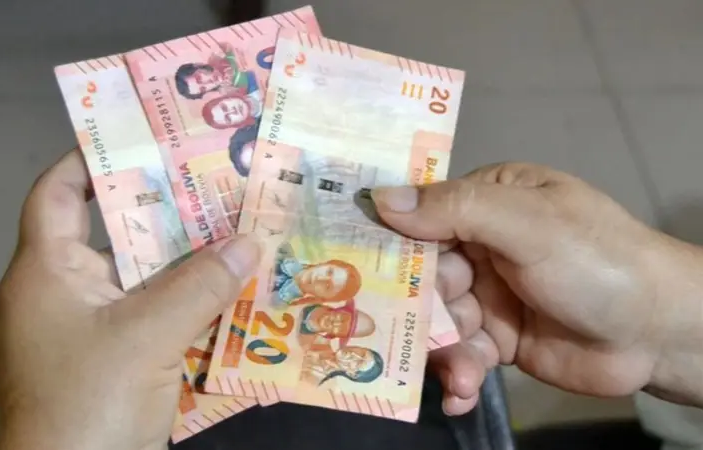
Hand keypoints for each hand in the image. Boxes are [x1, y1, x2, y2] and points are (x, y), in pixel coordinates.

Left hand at [0, 149, 260, 449]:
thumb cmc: (89, 403)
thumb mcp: (146, 338)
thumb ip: (200, 287)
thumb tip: (250, 243)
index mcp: (48, 272)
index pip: (58, 194)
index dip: (93, 159)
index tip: (146, 138)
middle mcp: (68, 293)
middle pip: (119, 233)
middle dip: (171, 211)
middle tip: (222, 183)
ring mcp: (95, 330)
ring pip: (147, 279)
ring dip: (193, 263)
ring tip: (244, 232)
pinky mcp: (120, 361)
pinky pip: (159, 317)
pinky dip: (194, 305)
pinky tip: (240, 295)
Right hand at [372, 163, 702, 414]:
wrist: (658, 332)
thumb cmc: (596, 260)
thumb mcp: (526, 224)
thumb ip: (455, 210)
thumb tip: (382, 199)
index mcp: (488, 200)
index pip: (421, 210)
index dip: (385, 235)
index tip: (343, 257)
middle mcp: (481, 244)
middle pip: (419, 273)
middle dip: (416, 306)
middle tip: (405, 329)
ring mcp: (488, 294)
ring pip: (436, 320)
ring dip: (442, 350)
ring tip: (459, 376)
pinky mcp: (496, 340)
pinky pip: (459, 355)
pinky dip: (456, 376)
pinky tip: (459, 395)